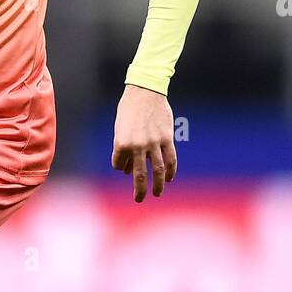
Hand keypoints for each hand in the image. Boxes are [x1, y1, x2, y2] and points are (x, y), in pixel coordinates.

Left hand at [111, 84, 176, 201]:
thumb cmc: (128, 110)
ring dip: (158, 184)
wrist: (144, 91)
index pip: (119, 165)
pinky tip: (170, 178)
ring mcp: (153, 143)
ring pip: (158, 170)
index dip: (121, 166)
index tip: (124, 166)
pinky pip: (170, 158)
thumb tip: (128, 170)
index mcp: (121, 143)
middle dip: (139, 190)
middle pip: (139, 175)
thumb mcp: (119, 128)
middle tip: (138, 199)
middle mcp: (137, 146)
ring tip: (158, 193)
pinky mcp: (166, 138)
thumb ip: (123, 149)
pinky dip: (171, 170)